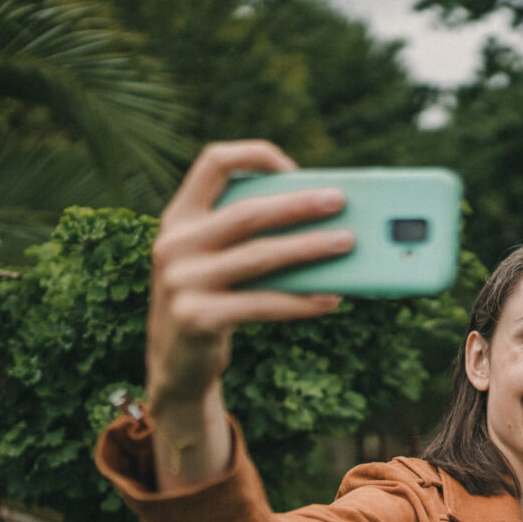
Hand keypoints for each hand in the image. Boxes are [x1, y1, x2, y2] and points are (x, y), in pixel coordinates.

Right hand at [144, 140, 349, 485]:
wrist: (176, 365)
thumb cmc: (214, 300)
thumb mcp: (217, 261)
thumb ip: (249, 237)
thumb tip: (326, 221)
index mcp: (179, 217)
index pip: (213, 163)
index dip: (255, 156)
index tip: (293, 167)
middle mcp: (174, 243)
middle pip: (247, 211)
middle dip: (299, 204)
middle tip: (340, 201)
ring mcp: (181, 281)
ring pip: (260, 256)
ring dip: (310, 248)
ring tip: (348, 243)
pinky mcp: (197, 318)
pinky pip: (263, 303)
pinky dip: (302, 301)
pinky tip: (332, 299)